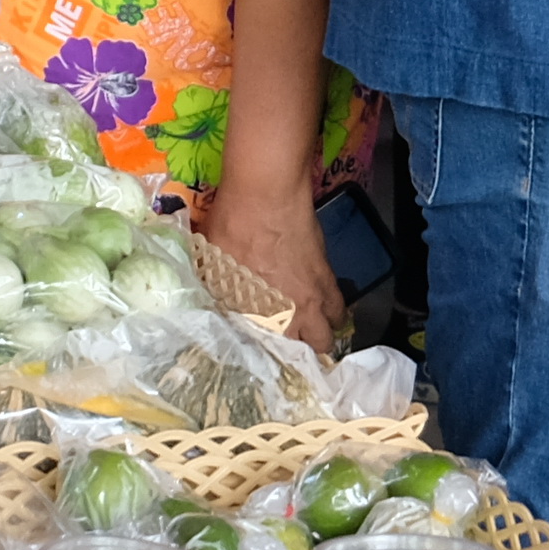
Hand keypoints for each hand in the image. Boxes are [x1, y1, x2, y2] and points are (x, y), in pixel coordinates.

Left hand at [194, 174, 338, 342]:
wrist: (266, 191)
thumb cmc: (234, 227)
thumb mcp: (214, 264)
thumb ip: (218, 291)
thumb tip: (211, 303)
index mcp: (269, 314)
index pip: (280, 352)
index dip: (277, 357)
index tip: (269, 355)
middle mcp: (300, 308)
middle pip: (320, 344)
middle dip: (310, 347)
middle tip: (294, 341)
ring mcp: (319, 287)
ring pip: (335, 322)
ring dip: (325, 325)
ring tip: (311, 322)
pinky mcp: (327, 267)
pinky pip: (337, 296)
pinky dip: (330, 301)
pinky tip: (316, 295)